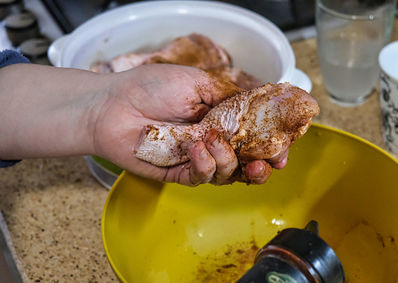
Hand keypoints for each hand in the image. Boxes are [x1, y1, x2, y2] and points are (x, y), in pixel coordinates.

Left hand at [91, 64, 288, 184]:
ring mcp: (194, 160)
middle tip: (265, 163)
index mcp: (219, 120)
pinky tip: (197, 148)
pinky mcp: (176, 173)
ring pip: (226, 175)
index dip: (271, 146)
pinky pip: (199, 178)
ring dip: (229, 162)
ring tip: (215, 143)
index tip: (283, 149)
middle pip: (244, 164)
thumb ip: (230, 95)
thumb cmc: (151, 87)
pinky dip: (204, 166)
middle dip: (261, 168)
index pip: (252, 138)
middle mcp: (211, 142)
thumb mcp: (198, 82)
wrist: (113, 104)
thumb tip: (261, 100)